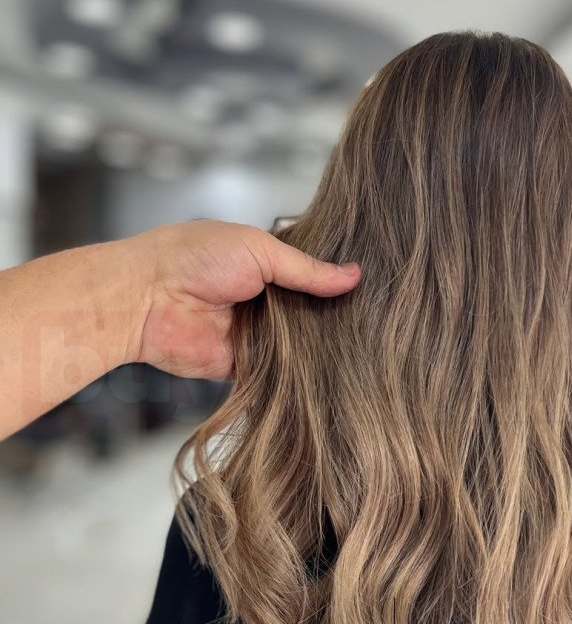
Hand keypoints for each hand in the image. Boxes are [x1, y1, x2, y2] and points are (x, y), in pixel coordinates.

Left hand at [126, 219, 360, 378]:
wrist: (145, 299)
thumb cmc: (192, 258)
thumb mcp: (259, 250)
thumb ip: (306, 269)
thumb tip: (352, 276)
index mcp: (266, 266)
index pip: (312, 277)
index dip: (336, 283)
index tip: (373, 288)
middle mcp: (264, 301)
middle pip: (312, 313)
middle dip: (334, 317)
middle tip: (374, 322)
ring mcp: (257, 334)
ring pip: (302, 346)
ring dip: (320, 346)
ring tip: (363, 346)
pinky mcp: (247, 366)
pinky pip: (281, 373)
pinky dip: (299, 373)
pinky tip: (332, 373)